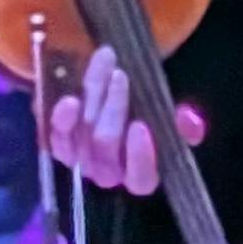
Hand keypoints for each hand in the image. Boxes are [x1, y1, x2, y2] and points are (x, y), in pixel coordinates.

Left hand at [45, 45, 205, 197]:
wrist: (110, 98)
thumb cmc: (145, 114)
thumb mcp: (170, 120)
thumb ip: (185, 125)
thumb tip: (188, 120)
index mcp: (140, 173)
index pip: (141, 179)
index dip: (140, 157)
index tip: (141, 125)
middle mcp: (108, 172)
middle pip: (106, 146)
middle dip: (114, 108)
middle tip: (121, 75)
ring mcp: (80, 159)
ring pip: (83, 133)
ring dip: (93, 97)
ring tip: (104, 64)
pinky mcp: (59, 143)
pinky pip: (55, 136)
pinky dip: (61, 118)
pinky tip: (70, 99)